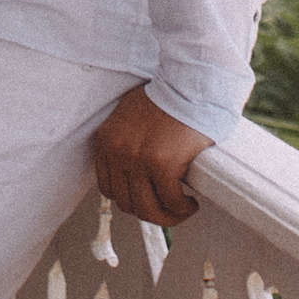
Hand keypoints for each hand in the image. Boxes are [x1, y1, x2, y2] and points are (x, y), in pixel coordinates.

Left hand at [92, 86, 209, 227]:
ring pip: (147, 209)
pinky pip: (171, 201)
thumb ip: (127, 141)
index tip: (148, 198)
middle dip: (149, 212)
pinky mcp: (161, 164)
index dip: (130, 199)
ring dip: (167, 216)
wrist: (188, 82)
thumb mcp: (132, 117)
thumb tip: (135, 170)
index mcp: (107, 140)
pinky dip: (182, 208)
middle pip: (126, 203)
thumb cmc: (167, 98)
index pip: (108, 187)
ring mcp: (137, 159)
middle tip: (168, 208)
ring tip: (182, 209)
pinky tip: (190, 202)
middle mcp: (117, 151)